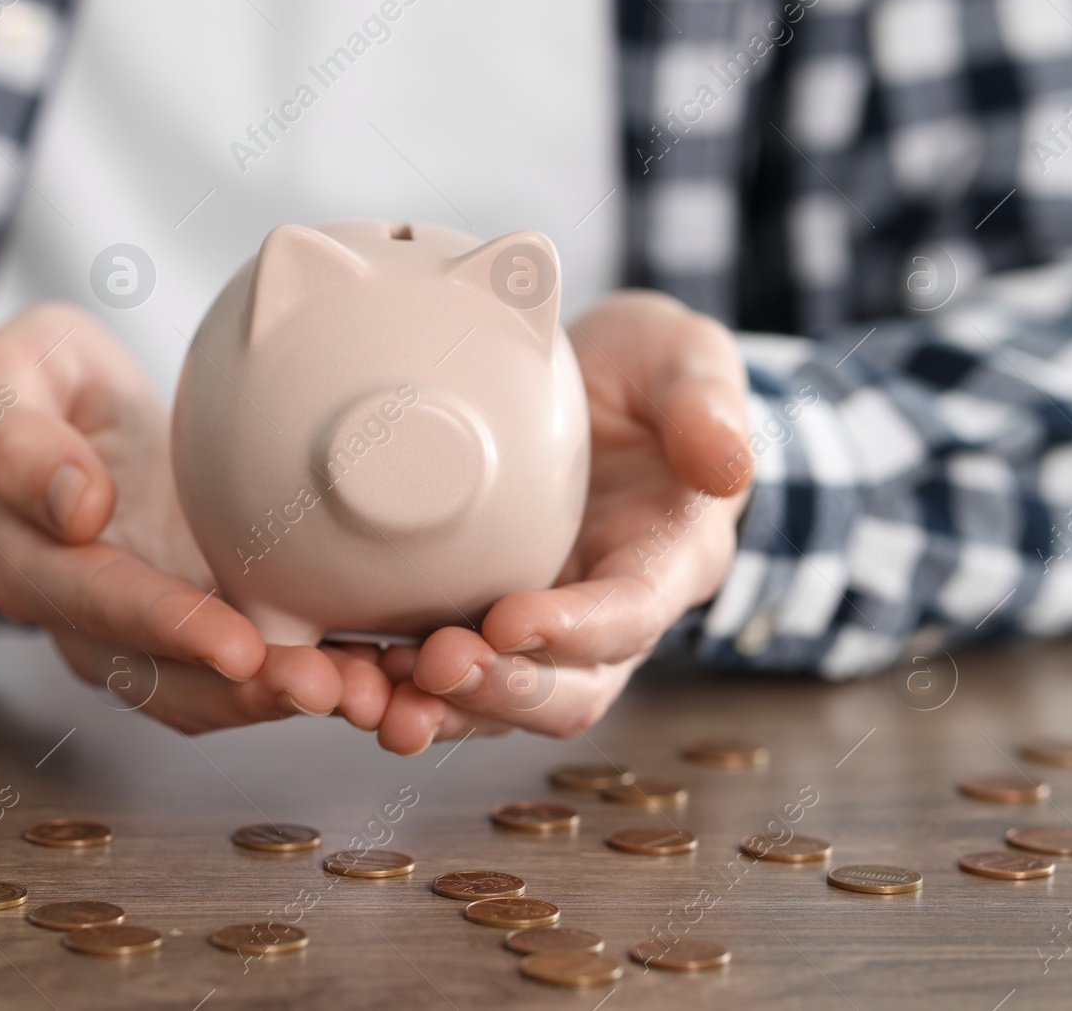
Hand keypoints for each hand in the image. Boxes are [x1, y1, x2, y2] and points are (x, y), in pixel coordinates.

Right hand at [0, 304, 391, 733]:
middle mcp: (83, 615)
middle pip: (161, 675)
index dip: (167, 629)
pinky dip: (305, 674)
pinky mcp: (193, 616)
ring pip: (207, 690)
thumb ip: (17, 435)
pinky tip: (372, 672)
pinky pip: (243, 667)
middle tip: (330, 689)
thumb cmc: (22, 388)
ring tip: (368, 694)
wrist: (40, 414)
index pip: (97, 603)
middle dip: (248, 689)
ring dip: (286, 697)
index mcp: (27, 557)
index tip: (237, 646)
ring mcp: (140, 626)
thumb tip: (77, 505)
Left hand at [375, 292, 753, 752]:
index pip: (630, 616)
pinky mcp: (480, 618)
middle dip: (500, 692)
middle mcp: (607, 612)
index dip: (575, 630)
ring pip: (501, 704)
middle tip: (430, 666)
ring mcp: (542, 624)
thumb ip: (705, 402)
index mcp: (667, 558)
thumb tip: (728, 463)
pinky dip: (395, 687)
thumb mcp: (685, 360)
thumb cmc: (649, 376)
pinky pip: (444, 677)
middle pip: (568, 690)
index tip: (511, 619)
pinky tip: (343, 677)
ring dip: (437, 710)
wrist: (596, 387)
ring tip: (370, 698)